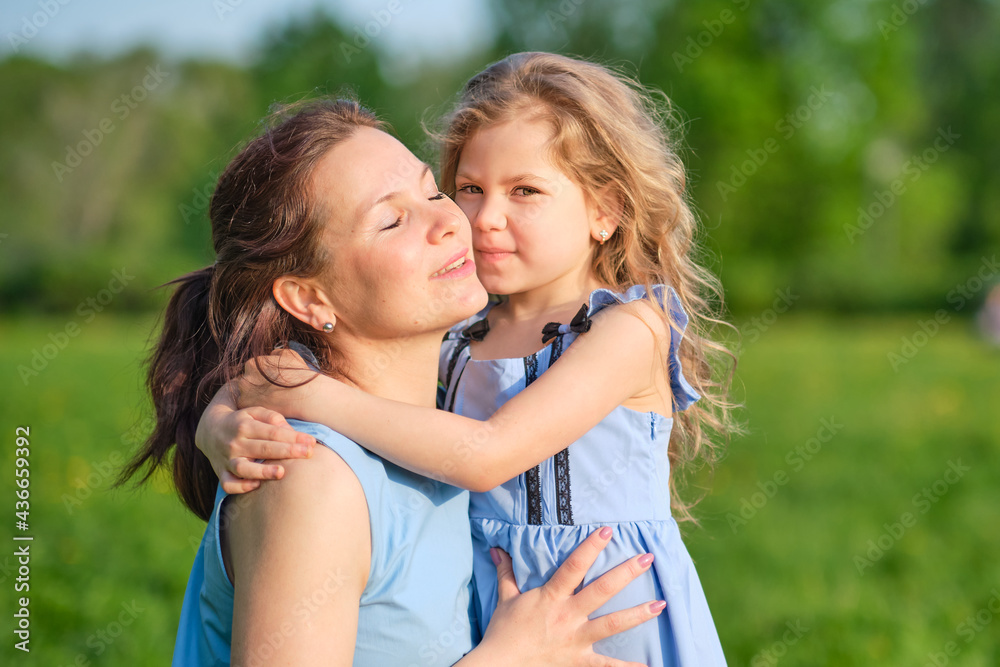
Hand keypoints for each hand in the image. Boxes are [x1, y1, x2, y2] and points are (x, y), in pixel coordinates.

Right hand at [196, 385, 314, 493]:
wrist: (209, 430)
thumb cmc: (242, 421)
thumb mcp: (254, 412)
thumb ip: (272, 417)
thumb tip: (289, 430)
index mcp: (244, 426)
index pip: (273, 432)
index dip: (293, 437)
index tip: (311, 442)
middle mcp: (235, 443)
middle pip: (263, 448)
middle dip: (287, 451)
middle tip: (308, 453)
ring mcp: (226, 460)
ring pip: (243, 468)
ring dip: (262, 471)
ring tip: (281, 472)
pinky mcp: (221, 473)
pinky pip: (228, 484)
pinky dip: (240, 486)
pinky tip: (256, 485)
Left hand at [236, 348, 316, 412]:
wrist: (305, 396)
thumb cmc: (299, 375)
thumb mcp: (290, 355)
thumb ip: (276, 353)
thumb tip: (271, 354)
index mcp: (252, 364)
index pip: (253, 370)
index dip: (263, 376)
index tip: (272, 382)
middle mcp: (244, 377)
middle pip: (248, 382)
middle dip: (257, 386)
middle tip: (272, 391)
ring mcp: (243, 393)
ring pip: (247, 394)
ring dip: (255, 397)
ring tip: (272, 400)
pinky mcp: (246, 406)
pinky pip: (249, 406)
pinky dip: (257, 407)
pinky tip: (270, 406)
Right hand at [478, 527, 663, 665]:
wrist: (498, 666)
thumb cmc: (502, 632)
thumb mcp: (505, 598)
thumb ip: (506, 573)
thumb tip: (497, 550)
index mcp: (550, 597)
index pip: (574, 566)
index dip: (591, 547)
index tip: (609, 531)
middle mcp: (567, 616)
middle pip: (601, 590)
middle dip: (626, 573)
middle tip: (648, 558)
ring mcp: (576, 639)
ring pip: (612, 624)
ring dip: (638, 614)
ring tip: (661, 604)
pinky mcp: (578, 661)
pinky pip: (606, 666)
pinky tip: (648, 666)